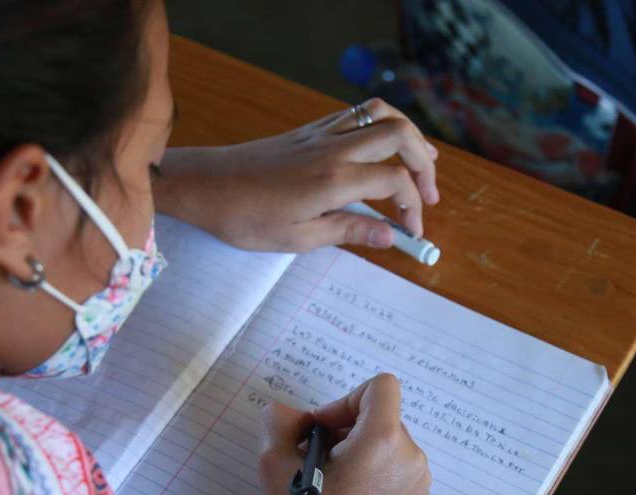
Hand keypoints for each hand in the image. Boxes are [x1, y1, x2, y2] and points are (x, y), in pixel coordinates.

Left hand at [154, 98, 438, 252]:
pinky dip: (381, 126)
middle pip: (400, 135)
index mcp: (333, 180)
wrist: (206, 186)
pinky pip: (357, 114)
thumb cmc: (246, 218)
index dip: (413, 206)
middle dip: (424, 163)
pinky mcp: (311, 131)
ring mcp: (322, 134)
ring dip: (408, 136)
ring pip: (381, 114)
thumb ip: (349, 232)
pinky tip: (383, 149)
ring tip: (419, 163)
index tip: (411, 232)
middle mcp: (333, 149)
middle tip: (428, 194)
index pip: (395, 181)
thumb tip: (389, 237)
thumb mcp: (299, 238)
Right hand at [257, 374, 430, 494]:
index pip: (379, 387)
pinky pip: (398, 473)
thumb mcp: (275, 467)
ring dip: (360, 453)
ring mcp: (419, 485)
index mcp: (382, 440)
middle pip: (381, 418)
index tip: (322, 431)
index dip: (345, 399)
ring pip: (389, 446)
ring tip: (332, 487)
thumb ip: (278, 423)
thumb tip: (288, 413)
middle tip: (316, 461)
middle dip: (347, 429)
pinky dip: (374, 477)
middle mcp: (410, 457)